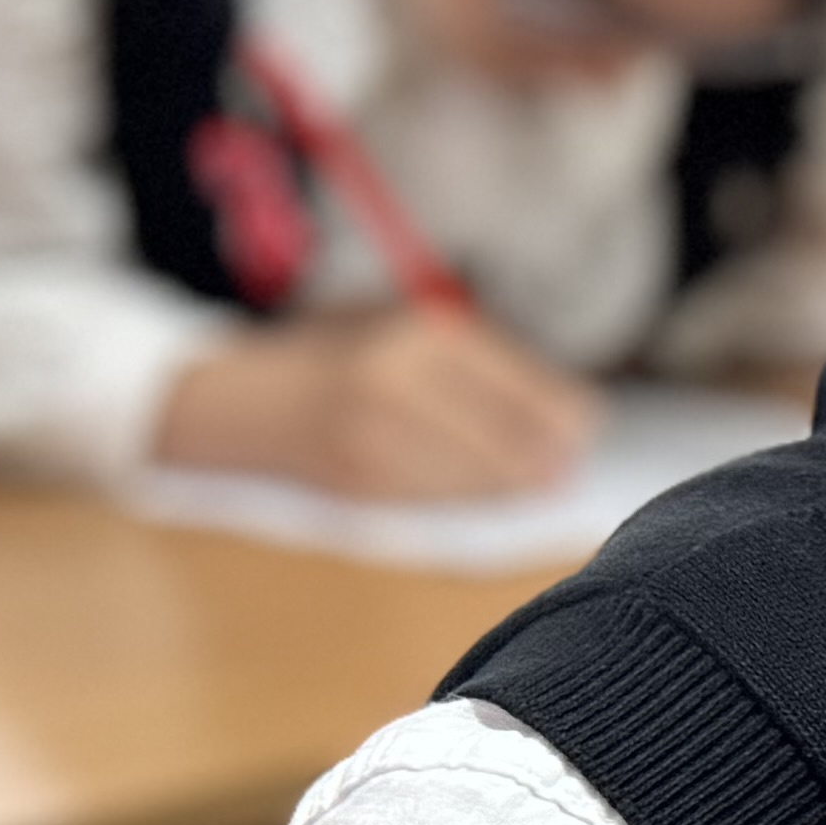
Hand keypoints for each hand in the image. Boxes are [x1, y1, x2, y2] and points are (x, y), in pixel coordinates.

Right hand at [154, 309, 600, 502]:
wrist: (238, 404)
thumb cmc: (336, 356)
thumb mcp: (401, 324)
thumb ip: (477, 357)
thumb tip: (573, 411)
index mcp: (419, 335)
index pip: (523, 386)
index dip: (566, 414)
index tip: (587, 424)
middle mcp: (401, 384)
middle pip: (513, 439)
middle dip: (550, 456)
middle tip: (570, 464)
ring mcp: (379, 440)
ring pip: (485, 478)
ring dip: (520, 484)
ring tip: (542, 482)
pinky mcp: (366, 488)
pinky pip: (447, 500)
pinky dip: (479, 499)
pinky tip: (495, 495)